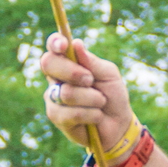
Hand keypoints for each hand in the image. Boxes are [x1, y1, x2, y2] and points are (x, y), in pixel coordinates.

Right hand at [39, 33, 136, 151]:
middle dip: (73, 72)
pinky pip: (72, 113)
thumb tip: (76, 44)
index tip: (64, 45)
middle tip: (90, 80)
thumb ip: (92, 62)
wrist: (118, 124)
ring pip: (66, 93)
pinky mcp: (56, 116)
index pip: (53, 47)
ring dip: (91, 98)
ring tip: (100, 102)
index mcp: (68, 62)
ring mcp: (53, 97)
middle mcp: (56, 77)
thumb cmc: (113, 95)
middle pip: (49, 64)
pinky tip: (95, 116)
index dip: (55, 42)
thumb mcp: (109, 75)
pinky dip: (91, 114)